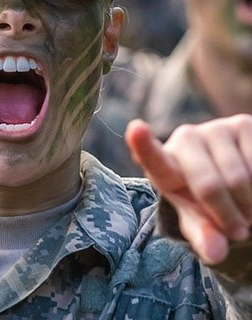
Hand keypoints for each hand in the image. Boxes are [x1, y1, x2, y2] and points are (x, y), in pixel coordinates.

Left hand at [126, 115, 251, 264]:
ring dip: (250, 206)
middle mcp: (185, 139)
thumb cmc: (204, 201)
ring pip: (241, 179)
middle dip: (229, 216)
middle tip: (238, 230)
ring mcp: (214, 128)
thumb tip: (215, 253)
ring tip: (246, 211)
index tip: (136, 129)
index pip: (152, 157)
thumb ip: (202, 235)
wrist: (231, 177)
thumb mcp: (198, 220)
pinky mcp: (243, 124)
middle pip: (210, 187)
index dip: (142, 143)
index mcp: (164, 164)